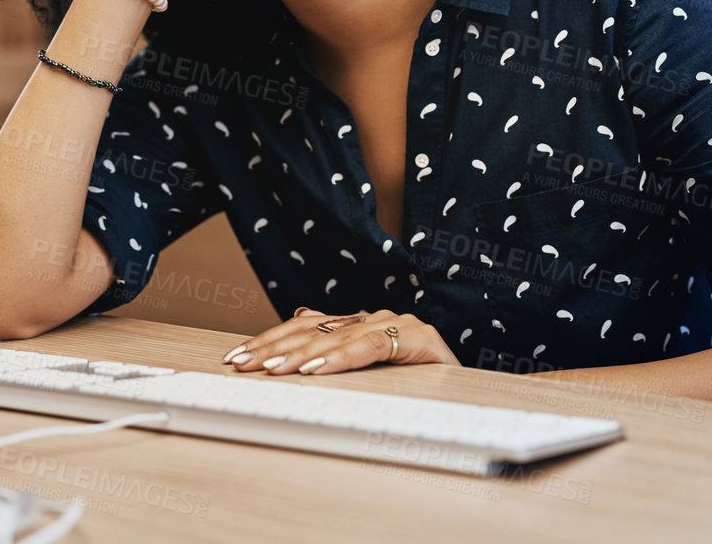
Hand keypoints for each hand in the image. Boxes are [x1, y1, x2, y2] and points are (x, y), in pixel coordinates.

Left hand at [220, 308, 461, 375]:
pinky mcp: (418, 339)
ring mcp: (396, 326)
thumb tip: (297, 340)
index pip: (303, 328)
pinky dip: (341, 359)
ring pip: (338, 338)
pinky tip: (315, 369)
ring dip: (299, 355)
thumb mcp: (369, 375)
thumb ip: (339, 354)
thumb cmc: (419, 386)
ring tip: (271, 369)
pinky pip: (371, 347)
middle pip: (312, 331)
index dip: (268, 340)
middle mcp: (374, 320)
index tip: (235, 357)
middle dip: (271, 349)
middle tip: (241, 365)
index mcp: (358, 326)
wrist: (475, 391)